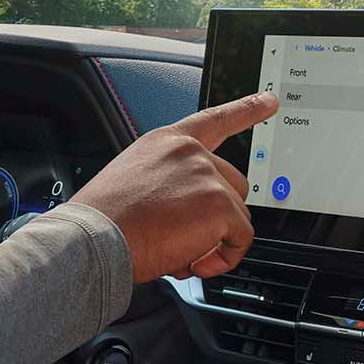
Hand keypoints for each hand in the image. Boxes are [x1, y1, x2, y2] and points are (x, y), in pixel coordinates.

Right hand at [72, 91, 275, 281]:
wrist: (94, 239)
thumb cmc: (104, 221)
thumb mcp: (135, 183)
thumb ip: (170, 184)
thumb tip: (191, 214)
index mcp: (167, 142)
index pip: (214, 120)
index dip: (247, 109)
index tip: (269, 100)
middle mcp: (191, 152)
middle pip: (233, 185)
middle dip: (217, 217)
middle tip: (185, 240)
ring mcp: (207, 176)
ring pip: (238, 216)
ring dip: (215, 241)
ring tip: (179, 252)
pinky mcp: (219, 205)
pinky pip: (241, 239)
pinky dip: (224, 258)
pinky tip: (196, 262)